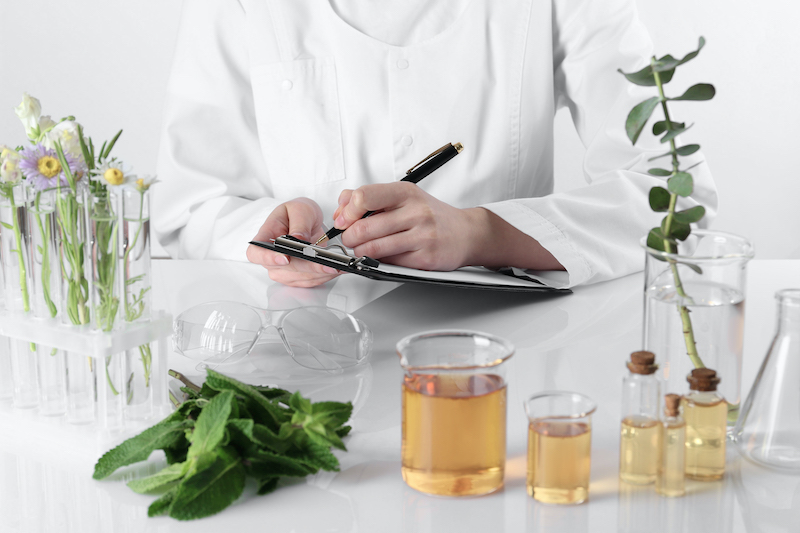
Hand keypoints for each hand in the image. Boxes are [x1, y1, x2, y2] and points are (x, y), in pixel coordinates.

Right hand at [246, 197, 340, 286]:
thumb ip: (299, 223)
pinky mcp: (298, 277)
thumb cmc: (298, 213)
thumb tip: (297, 238)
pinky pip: (311, 281)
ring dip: (319, 273)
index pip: (256, 253)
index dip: (268, 258)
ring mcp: (283, 270)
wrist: (307, 221)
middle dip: (307, 266)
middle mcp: (271, 258)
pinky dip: (325, 275)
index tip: (285, 258)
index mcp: (265, 237)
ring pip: (300, 277)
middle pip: (284, 269)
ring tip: (337, 265)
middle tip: (326, 262)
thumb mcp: (299, 209)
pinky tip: (336, 268)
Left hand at [332, 182, 478, 270]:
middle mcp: (415, 211)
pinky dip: (377, 262)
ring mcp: (421, 235)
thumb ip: (371, 197)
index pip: (364, 197)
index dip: (347, 212)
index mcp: (406, 192)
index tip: (344, 220)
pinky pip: (389, 263)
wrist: (467, 233)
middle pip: (364, 227)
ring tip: (360, 249)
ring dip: (359, 252)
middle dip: (349, 237)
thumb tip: (342, 205)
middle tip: (349, 239)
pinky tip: (380, 256)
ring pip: (373, 248)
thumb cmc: (432, 215)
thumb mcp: (404, 196)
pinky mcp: (425, 258)